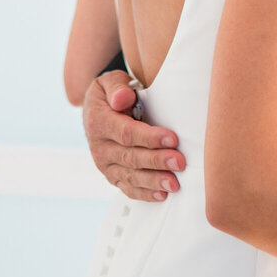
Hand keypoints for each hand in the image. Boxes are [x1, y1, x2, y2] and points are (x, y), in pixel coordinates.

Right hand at [83, 70, 186, 201]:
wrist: (96, 111)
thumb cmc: (110, 94)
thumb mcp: (110, 82)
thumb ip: (117, 88)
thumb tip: (123, 99)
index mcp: (99, 122)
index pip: (126, 133)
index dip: (150, 137)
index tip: (172, 139)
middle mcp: (99, 147)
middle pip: (131, 157)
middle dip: (157, 160)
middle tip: (180, 162)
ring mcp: (105, 164)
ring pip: (130, 176)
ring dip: (154, 181)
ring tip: (174, 183)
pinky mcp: (113, 176)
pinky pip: (128, 188)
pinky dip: (145, 194)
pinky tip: (162, 195)